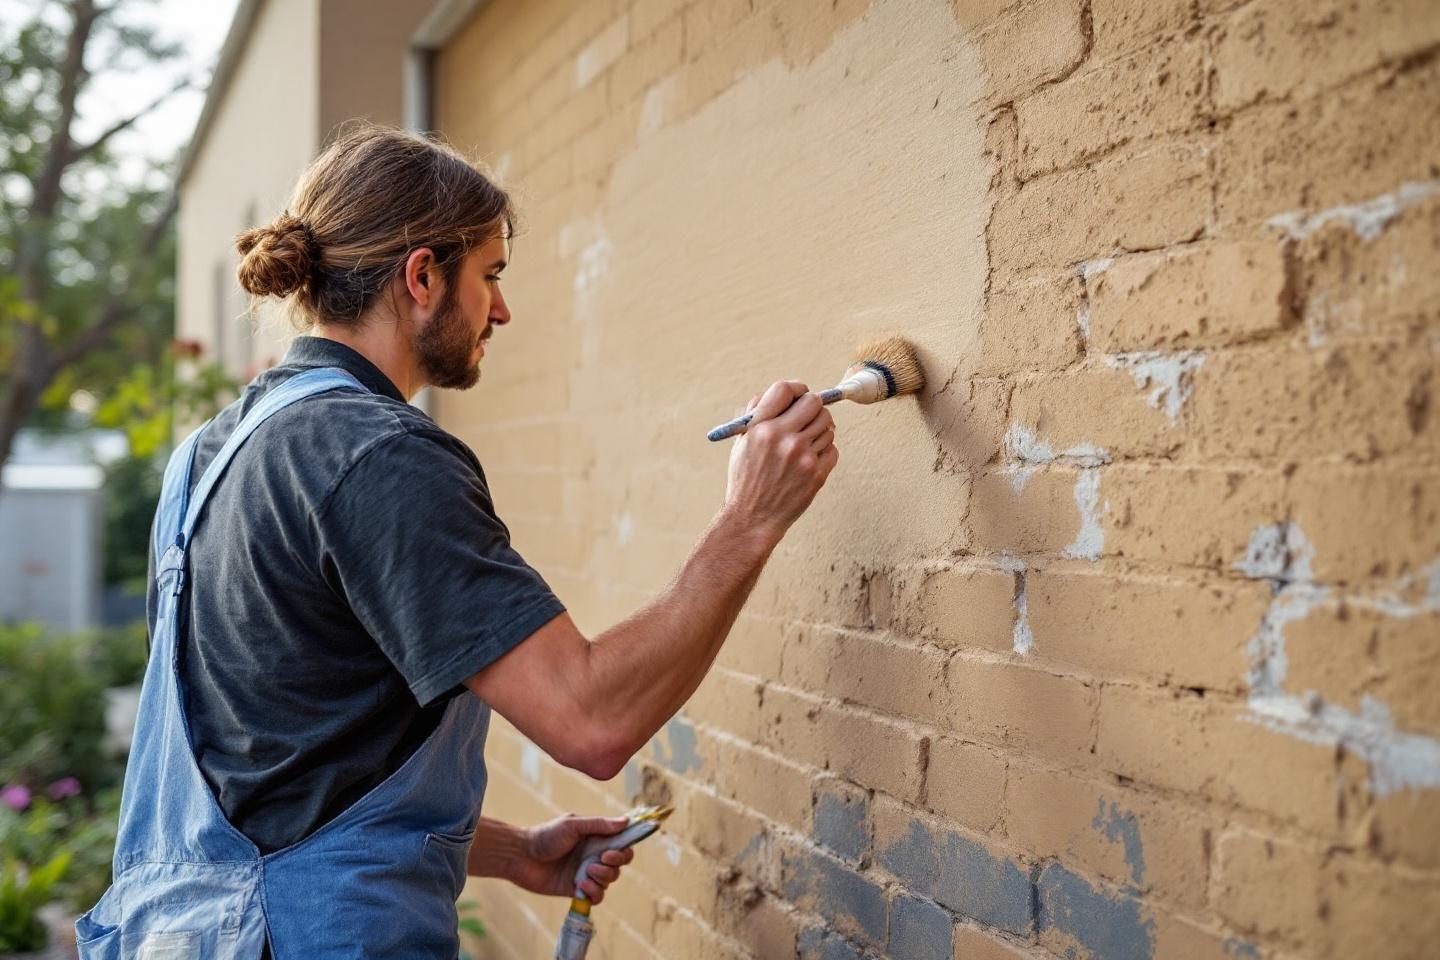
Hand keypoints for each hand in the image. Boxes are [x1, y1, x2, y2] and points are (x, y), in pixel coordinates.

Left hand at [506, 814, 635, 903]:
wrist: (521, 856)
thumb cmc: (545, 836)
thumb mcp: (572, 825)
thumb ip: (598, 825)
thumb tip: (625, 821)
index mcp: (595, 838)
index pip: (621, 844)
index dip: (626, 848)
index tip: (617, 849)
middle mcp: (593, 855)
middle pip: (619, 864)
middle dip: (615, 863)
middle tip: (602, 859)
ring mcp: (586, 873)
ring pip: (609, 880)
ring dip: (603, 877)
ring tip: (586, 872)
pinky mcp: (577, 890)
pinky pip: (596, 896)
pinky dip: (594, 892)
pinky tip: (580, 886)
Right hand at [725, 379, 838, 542]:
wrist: (752, 519)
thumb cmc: (746, 480)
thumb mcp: (741, 443)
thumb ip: (757, 415)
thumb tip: (781, 394)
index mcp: (760, 427)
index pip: (785, 389)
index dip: (796, 389)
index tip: (799, 395)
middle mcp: (782, 438)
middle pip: (814, 402)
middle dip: (813, 407)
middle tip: (808, 417)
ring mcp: (802, 456)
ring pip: (828, 425)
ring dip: (820, 430)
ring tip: (806, 443)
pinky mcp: (816, 473)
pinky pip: (833, 448)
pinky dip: (824, 451)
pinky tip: (810, 459)